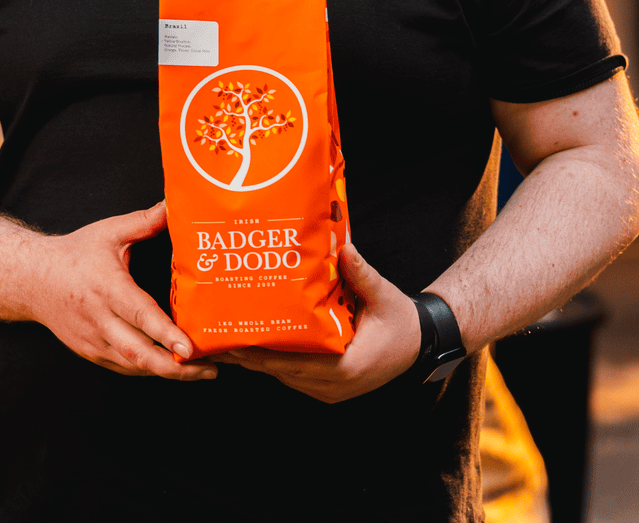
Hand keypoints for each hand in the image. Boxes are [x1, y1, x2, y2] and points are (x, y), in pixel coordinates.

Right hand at [32, 201, 216, 381]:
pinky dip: (149, 370)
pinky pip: (124, 367)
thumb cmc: (75, 254)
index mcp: (107, 288)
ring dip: (167, 372)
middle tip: (210, 370)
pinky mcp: (91, 353)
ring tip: (202, 371)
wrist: (33, 280)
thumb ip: (144, 221)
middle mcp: (100, 319)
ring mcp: (94, 341)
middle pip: (139, 353)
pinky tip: (173, 367)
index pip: (139, 314)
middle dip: (176, 367)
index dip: (165, 333)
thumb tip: (173, 204)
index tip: (188, 347)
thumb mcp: (109, 232)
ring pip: (133, 365)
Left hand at [207, 244, 420, 402]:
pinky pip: (295, 375)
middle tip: (218, 340)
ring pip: (286, 376)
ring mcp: (330, 390)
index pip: (295, 365)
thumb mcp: (384, 296)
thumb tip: (344, 248)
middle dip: (250, 357)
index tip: (236, 343)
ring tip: (228, 340)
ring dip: (259, 360)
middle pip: (282, 372)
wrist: (420, 343)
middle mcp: (334, 386)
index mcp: (347, 368)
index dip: (263, 355)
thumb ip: (362, 274)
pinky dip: (275, 361)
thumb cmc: (402, 322)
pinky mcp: (328, 385)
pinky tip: (256, 343)